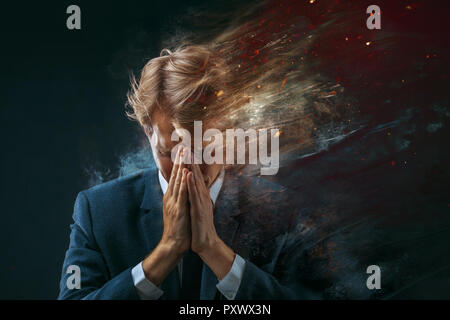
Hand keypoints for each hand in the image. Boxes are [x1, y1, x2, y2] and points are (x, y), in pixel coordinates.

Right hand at [160, 147, 190, 254]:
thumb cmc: (178, 229)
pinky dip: (184, 182)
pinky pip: (182, 193)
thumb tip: (184, 190)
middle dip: (179, 161)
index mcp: (171, 197)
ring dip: (181, 167)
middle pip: (175, 176)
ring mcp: (173, 203)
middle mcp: (171, 197)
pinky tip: (186, 173)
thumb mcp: (179, 210)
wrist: (173, 244)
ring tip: (183, 154)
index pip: (175, 177)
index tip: (182, 152)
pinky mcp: (178, 209)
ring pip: (177, 181)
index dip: (179, 164)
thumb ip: (181, 199)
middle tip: (182, 147)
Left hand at [187, 163, 234, 279]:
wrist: (206, 243)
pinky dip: (191, 184)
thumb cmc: (202, 228)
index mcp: (201, 197)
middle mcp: (203, 197)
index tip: (188, 152)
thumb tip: (196, 190)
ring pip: (196, 182)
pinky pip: (194, 195)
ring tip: (189, 155)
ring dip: (192, 168)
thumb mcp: (200, 209)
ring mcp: (201, 203)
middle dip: (192, 162)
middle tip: (188, 147)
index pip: (196, 178)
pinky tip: (188, 175)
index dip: (192, 165)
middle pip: (197, 176)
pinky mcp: (199, 210)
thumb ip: (198, 199)